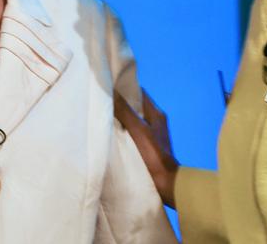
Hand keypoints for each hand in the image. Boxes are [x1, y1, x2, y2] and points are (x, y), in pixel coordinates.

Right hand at [113, 89, 178, 208]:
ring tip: (101, 114)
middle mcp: (154, 121)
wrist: (166, 183)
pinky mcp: (145, 146)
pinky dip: (121, 131)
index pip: (139, 92)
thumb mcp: (138, 130)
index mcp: (156, 113)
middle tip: (101, 98)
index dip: (124, 87)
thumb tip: (110, 90)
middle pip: (134, 106)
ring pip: (131, 120)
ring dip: (119, 118)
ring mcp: (150, 134)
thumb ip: (124, 111)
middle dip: (119, 102)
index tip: (108, 83)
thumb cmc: (153, 154)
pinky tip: (108, 133)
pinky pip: (130, 133)